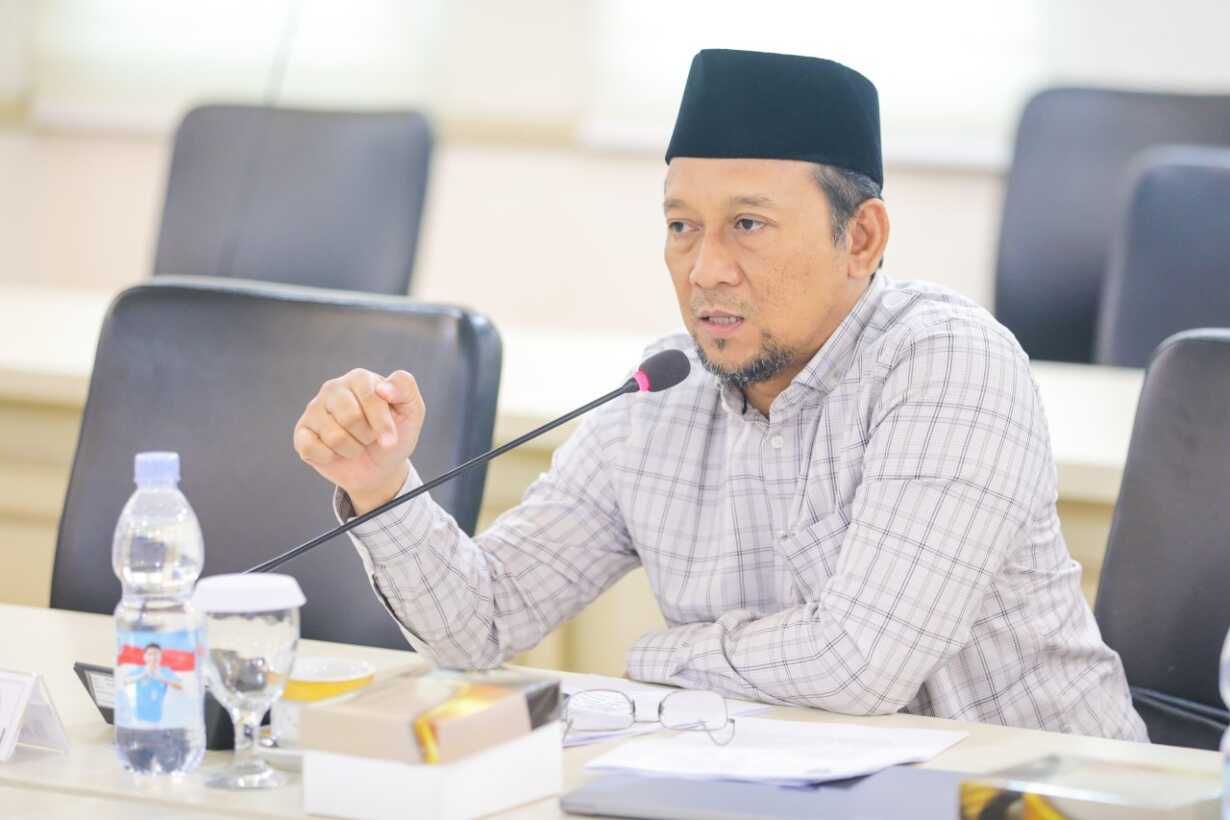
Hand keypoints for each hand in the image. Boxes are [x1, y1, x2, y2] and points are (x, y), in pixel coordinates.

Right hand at [293, 369, 424, 513]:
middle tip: (370, 437)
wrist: (380, 466)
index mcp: (360, 378)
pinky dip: (331, 457)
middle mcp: (333, 389)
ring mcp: (314, 409)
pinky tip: (336, 452)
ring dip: (352, 449)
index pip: (371, 396)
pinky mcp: (301, 432)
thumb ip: (405, 388)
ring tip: (356, 444)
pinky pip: (312, 448)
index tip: (391, 440)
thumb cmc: (394, 434)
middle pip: (351, 417)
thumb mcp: (412, 411)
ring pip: (334, 437)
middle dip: (367, 436)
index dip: (383, 423)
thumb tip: (382, 387)